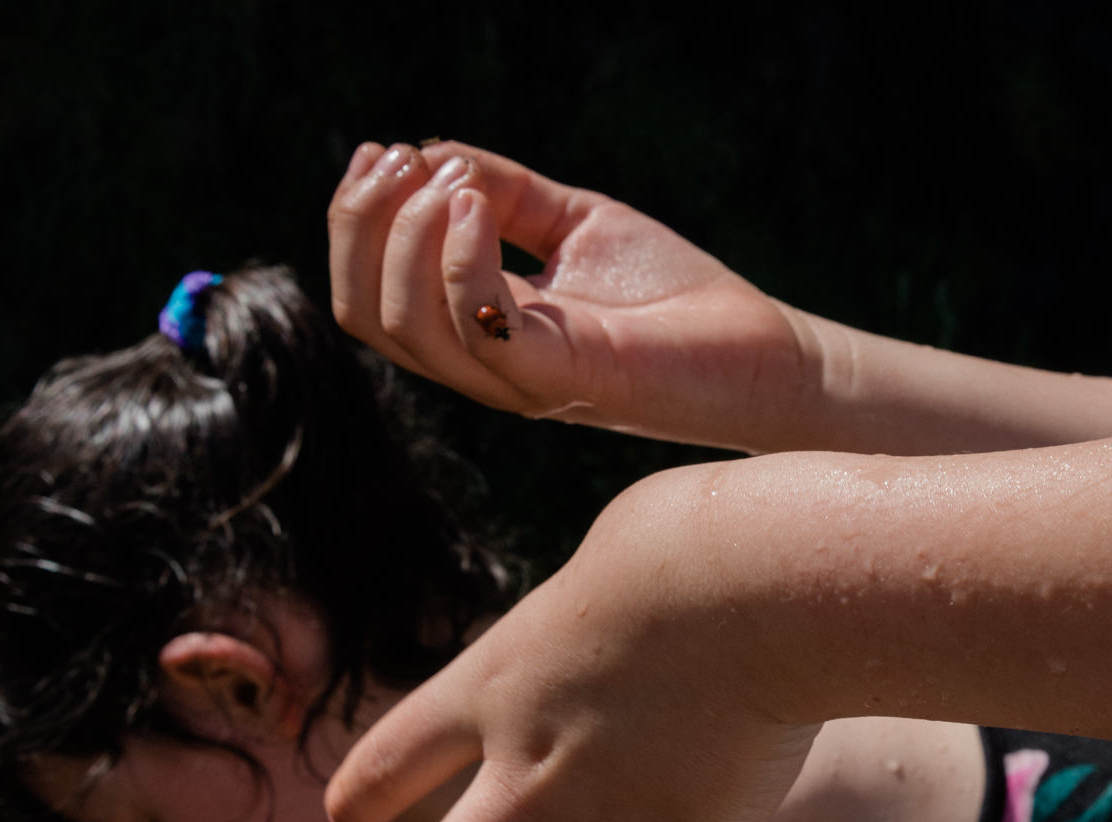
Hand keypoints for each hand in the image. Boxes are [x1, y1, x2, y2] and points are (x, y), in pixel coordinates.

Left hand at [314, 465, 820, 821]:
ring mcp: (610, 816)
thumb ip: (598, 597)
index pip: (399, 752)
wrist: (750, 576)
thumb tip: (632, 573)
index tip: (348, 819)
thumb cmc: (685, 540)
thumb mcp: (606, 552)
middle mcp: (532, 766)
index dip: (368, 789)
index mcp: (494, 685)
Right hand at [327, 140, 815, 451]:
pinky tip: (477, 205)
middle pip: (364, 314)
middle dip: (360, 225)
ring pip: (406, 327)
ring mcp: (518, 379)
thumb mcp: (571, 221)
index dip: (351, 222)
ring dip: (407, 236)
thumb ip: (503, 192)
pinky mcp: (562, 379)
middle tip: (404, 160)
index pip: (367, 297)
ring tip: (455, 182)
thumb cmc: (671, 292)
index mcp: (475, 331)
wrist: (759, 348)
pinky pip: (479, 329)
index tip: (381, 152)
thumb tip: (430, 154)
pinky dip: (462, 257)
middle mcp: (484, 365)